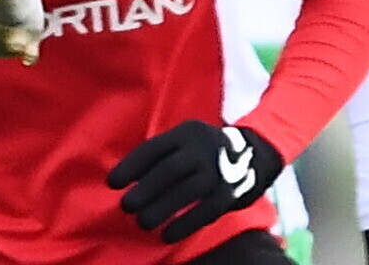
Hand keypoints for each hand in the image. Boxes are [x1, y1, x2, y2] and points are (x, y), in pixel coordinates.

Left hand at [107, 119, 283, 241]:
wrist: (255, 153)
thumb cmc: (204, 150)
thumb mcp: (184, 141)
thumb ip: (162, 154)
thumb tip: (128, 177)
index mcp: (185, 133)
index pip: (153, 149)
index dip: (131, 166)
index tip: (112, 182)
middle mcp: (202, 149)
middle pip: (169, 170)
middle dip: (145, 190)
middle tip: (125, 206)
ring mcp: (219, 170)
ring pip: (187, 191)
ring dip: (162, 209)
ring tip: (142, 222)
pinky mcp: (231, 192)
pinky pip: (206, 210)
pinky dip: (185, 224)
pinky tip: (167, 235)